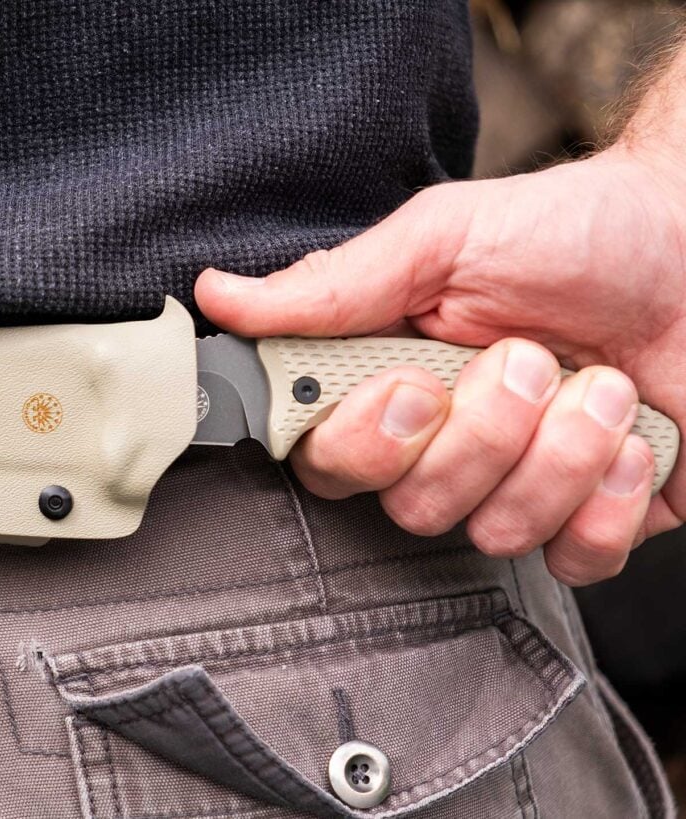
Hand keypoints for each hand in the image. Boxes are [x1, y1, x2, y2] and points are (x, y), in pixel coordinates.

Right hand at [195, 144, 685, 585]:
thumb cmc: (571, 233)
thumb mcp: (443, 240)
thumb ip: (334, 286)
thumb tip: (218, 295)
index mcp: (393, 386)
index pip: (328, 462)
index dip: (367, 444)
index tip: (416, 386)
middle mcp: (445, 449)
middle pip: (413, 510)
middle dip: (483, 436)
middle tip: (525, 359)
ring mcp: (518, 490)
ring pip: (497, 534)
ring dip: (561, 450)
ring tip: (597, 383)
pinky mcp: (592, 522)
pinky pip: (576, 559)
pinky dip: (612, 496)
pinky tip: (631, 436)